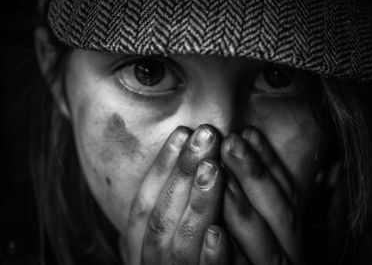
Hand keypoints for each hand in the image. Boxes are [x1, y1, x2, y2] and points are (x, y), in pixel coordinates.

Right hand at [126, 125, 232, 263]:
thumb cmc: (186, 262)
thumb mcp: (167, 240)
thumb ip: (165, 217)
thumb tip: (170, 176)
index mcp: (141, 247)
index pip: (144, 204)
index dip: (162, 166)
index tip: (183, 132)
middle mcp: (152, 263)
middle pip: (161, 218)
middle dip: (182, 173)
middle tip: (206, 135)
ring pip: (182, 244)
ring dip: (197, 204)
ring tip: (214, 167)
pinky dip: (210, 259)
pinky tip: (219, 233)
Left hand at [221, 127, 301, 264]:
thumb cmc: (268, 259)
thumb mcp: (286, 236)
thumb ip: (305, 208)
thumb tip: (326, 170)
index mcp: (295, 236)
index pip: (287, 193)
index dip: (269, 161)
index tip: (248, 132)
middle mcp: (291, 253)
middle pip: (278, 210)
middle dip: (254, 174)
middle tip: (230, 141)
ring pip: (259, 239)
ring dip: (239, 205)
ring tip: (217, 171)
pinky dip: (225, 256)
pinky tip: (212, 233)